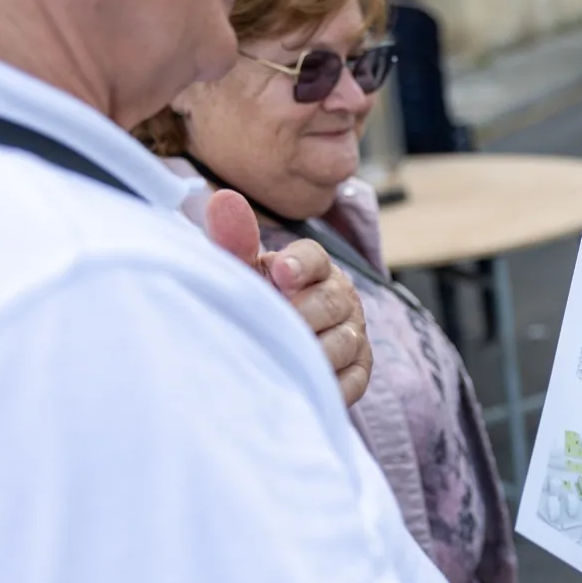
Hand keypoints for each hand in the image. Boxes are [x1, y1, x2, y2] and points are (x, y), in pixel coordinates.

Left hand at [205, 191, 373, 405]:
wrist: (271, 352)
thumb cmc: (257, 304)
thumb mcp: (242, 274)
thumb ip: (234, 240)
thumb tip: (222, 198)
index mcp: (312, 268)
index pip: (314, 257)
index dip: (299, 264)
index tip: (279, 273)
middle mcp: (341, 297)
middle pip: (331, 301)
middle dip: (302, 314)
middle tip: (276, 326)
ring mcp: (353, 334)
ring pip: (342, 343)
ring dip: (313, 352)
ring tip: (283, 358)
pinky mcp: (358, 371)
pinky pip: (351, 380)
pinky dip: (328, 384)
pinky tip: (302, 383)